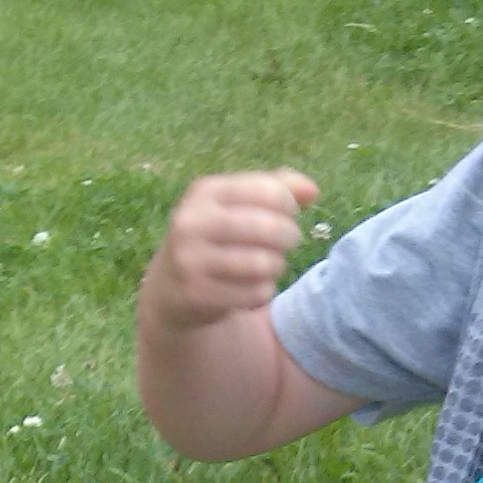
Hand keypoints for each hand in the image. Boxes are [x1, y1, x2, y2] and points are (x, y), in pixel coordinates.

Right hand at [145, 169, 317, 330]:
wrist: (170, 286)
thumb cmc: (216, 236)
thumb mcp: (238, 205)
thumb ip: (276, 188)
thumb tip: (312, 192)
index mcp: (204, 192)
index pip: (269, 192)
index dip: (289, 206)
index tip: (286, 215)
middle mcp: (191, 222)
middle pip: (270, 228)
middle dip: (289, 237)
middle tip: (285, 243)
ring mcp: (190, 259)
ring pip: (264, 264)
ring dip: (275, 267)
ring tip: (267, 265)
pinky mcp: (196, 294)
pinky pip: (255, 293)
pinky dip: (261, 293)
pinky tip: (249, 288)